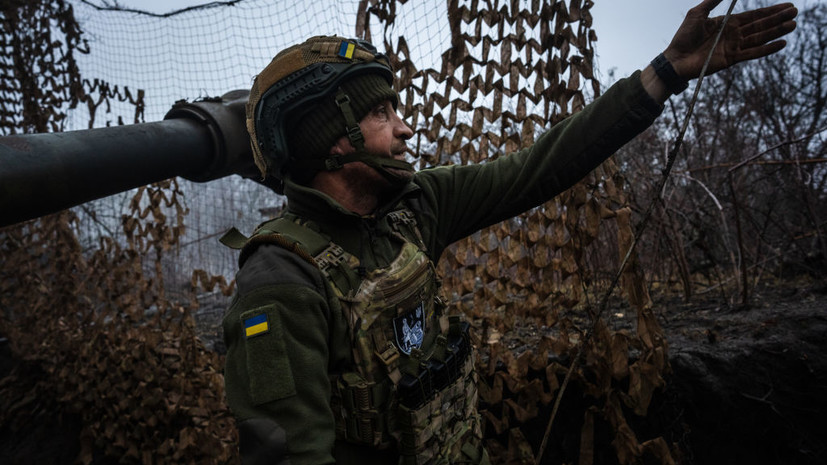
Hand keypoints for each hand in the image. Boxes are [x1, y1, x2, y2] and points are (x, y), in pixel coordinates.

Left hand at [664, 0, 797, 78]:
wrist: (675, 59)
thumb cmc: (683, 37)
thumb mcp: (697, 13)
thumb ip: (712, 1)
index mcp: (727, 23)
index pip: (753, 16)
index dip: (769, 11)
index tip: (786, 5)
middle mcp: (733, 35)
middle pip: (760, 25)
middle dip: (777, 18)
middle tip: (795, 12)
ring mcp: (733, 47)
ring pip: (760, 38)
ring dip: (776, 31)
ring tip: (793, 25)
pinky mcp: (731, 59)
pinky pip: (752, 53)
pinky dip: (767, 49)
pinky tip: (781, 43)